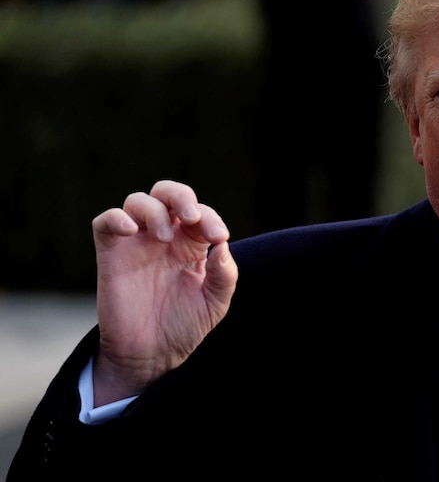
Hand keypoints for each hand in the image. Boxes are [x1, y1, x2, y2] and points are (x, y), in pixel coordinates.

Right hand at [90, 180, 237, 404]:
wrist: (151, 355)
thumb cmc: (184, 325)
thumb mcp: (215, 303)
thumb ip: (224, 274)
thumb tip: (222, 245)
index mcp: (190, 244)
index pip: (200, 213)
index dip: (210, 218)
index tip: (218, 238)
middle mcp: (163, 238)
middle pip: (167, 193)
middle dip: (180, 196)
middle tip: (191, 217)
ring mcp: (136, 244)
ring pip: (138, 202)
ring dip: (154, 210)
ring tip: (163, 238)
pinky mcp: (111, 255)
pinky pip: (105, 222)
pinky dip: (116, 218)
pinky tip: (131, 230)